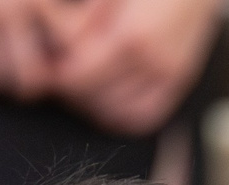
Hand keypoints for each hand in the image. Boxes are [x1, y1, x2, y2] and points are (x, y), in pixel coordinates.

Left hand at [46, 0, 222, 133]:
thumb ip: (84, 23)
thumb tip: (60, 52)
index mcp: (131, 36)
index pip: (80, 78)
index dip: (58, 78)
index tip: (48, 70)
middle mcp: (152, 63)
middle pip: (96, 100)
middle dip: (73, 93)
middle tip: (61, 78)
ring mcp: (169, 76)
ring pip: (118, 115)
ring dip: (95, 107)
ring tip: (84, 88)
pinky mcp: (180, 81)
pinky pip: (145, 118)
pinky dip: (122, 117)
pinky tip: (109, 101)